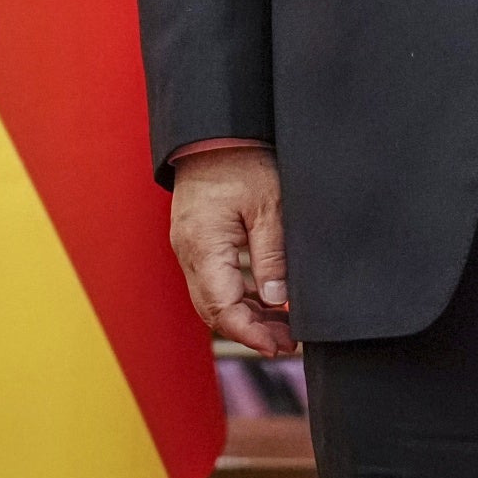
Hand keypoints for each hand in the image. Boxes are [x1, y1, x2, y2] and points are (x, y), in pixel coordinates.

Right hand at [168, 147, 294, 355]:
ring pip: (212, 299)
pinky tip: (266, 302)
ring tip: (283, 328)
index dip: (250, 334)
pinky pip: (213, 281)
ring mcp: (188, 247)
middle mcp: (188, 251)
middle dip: (250, 331)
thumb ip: (272, 256)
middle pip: (213, 310)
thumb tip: (279, 303)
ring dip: (245, 316)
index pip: (222, 308)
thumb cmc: (243, 161)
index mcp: (203, 245)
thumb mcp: (269, 207)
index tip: (280, 347)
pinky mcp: (196, 241)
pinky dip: (238, 297)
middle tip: (289, 342)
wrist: (214, 131)